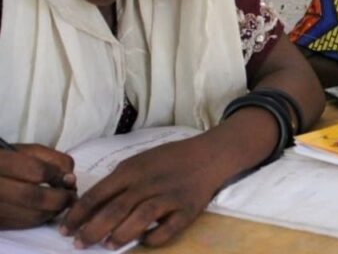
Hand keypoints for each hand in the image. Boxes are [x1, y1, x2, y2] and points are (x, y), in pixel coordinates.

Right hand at [0, 144, 76, 228]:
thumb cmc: (8, 160)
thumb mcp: (28, 151)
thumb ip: (54, 159)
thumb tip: (70, 179)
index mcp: (0, 162)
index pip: (37, 171)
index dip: (59, 176)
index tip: (69, 178)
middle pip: (34, 197)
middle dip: (60, 198)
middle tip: (72, 195)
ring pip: (30, 215)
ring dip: (54, 211)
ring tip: (62, 203)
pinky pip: (23, 225)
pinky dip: (41, 219)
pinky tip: (47, 210)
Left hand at [61, 135, 229, 248]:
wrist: (209, 155)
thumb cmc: (169, 158)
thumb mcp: (140, 161)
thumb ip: (118, 181)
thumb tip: (91, 205)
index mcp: (132, 169)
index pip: (97, 194)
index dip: (78, 214)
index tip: (65, 229)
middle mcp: (149, 183)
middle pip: (115, 209)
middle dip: (93, 230)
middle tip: (79, 244)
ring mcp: (170, 196)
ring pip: (140, 218)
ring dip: (121, 235)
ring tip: (109, 246)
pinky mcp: (188, 209)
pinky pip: (168, 229)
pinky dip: (155, 238)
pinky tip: (144, 242)